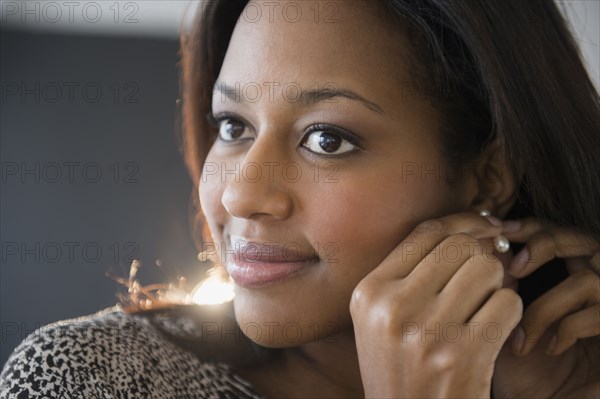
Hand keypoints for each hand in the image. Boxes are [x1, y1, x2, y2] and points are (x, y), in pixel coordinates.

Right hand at [350, 212, 521, 398]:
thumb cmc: (398, 366)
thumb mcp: (380, 316)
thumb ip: (410, 271)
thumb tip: (469, 227)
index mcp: (369, 292)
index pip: (425, 232)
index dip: (461, 221)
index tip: (483, 225)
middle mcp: (393, 307)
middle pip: (459, 246)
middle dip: (479, 256)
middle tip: (481, 277)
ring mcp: (428, 331)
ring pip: (487, 269)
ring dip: (495, 284)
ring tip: (483, 305)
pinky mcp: (463, 356)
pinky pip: (507, 303)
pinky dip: (509, 312)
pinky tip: (493, 328)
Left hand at [493, 218, 599, 397]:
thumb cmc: (522, 370)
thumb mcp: (504, 320)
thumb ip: (501, 285)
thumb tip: (488, 248)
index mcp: (571, 273)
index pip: (556, 231)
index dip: (530, 227)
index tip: (499, 233)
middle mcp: (597, 283)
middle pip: (582, 239)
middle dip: (544, 244)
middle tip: (512, 268)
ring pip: (588, 280)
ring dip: (546, 308)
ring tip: (521, 338)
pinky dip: (569, 329)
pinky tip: (549, 349)